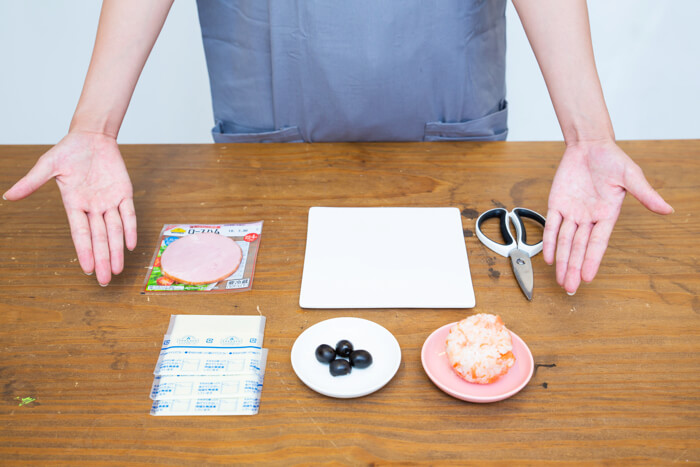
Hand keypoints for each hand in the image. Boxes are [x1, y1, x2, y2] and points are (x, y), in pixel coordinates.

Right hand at [3, 131, 135, 285]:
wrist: (92, 136)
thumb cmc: (68, 150)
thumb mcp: (48, 166)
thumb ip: (32, 182)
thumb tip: (8, 197)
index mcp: (74, 204)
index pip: (80, 234)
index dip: (84, 251)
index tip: (87, 270)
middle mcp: (93, 207)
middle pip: (99, 238)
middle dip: (102, 259)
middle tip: (105, 280)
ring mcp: (110, 201)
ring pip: (115, 231)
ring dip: (117, 250)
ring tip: (118, 270)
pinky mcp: (124, 193)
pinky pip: (129, 214)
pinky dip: (131, 229)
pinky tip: (131, 245)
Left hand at [542, 140, 672, 293]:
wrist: (589, 145)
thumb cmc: (612, 159)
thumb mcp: (631, 176)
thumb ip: (646, 194)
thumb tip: (667, 209)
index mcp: (607, 214)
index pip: (598, 242)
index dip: (592, 260)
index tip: (588, 277)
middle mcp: (588, 218)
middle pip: (579, 247)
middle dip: (574, 267)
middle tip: (571, 287)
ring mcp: (572, 212)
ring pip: (565, 241)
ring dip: (562, 261)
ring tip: (560, 280)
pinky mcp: (557, 204)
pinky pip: (552, 226)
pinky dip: (549, 242)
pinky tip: (548, 258)